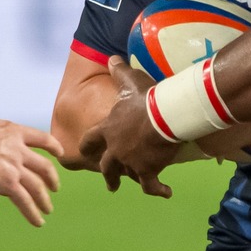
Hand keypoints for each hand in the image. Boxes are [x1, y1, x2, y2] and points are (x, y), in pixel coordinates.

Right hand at [0, 102, 65, 225]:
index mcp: (15, 132)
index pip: (42, 139)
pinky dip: (33, 213)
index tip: (59, 153)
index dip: (53, 147)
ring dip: (44, 200)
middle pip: (44, 167)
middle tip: (55, 187)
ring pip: (37, 187)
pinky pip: (25, 201)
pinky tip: (38, 221)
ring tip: (47, 209)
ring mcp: (15, 168)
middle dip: (52, 179)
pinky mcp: (7, 183)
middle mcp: (20, 150)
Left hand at [78, 60, 178, 197]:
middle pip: (107, 166)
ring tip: (138, 184)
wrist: (163, 115)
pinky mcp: (146, 170)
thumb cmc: (146, 97)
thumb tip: (111, 57)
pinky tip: (166, 192)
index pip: (90, 140)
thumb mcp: (130, 81)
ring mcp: (129, 162)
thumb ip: (119, 71)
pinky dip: (159, 189)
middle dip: (108, 175)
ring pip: (128, 176)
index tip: (84, 152)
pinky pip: (150, 185)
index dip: (87, 146)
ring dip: (132, 180)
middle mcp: (115, 149)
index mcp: (108, 129)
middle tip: (110, 183)